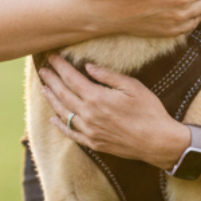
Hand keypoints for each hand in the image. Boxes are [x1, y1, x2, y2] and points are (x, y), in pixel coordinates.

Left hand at [38, 56, 190, 169]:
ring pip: (63, 113)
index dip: (60, 67)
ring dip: (52, 100)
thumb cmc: (149, 111)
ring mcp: (89, 131)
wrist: (158, 142)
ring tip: (44, 88)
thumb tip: (88, 67)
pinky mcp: (93, 143)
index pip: (72, 79)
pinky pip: (71, 133)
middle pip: (63, 94)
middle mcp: (89, 115)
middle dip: (51, 80)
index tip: (52, 57)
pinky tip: (53, 118)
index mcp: (98, 98)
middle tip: (43, 70)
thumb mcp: (133, 87)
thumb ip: (108, 76)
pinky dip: (60, 125)